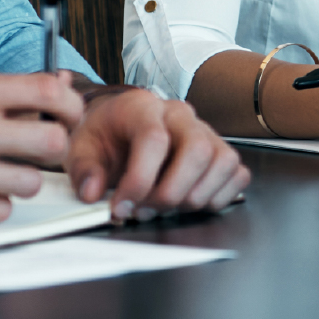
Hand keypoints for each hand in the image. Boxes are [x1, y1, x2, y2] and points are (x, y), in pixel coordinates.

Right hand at [0, 71, 82, 229]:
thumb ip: (2, 93)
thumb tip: (60, 85)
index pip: (49, 92)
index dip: (71, 107)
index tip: (70, 118)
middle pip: (52, 141)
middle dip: (49, 151)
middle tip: (33, 153)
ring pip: (31, 182)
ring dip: (17, 182)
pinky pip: (1, 211)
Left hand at [68, 86, 251, 221]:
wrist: (117, 130)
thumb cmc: (104, 138)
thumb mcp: (80, 148)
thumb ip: (84, 170)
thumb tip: (92, 193)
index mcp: (144, 107)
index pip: (155, 139)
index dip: (139, 181)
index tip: (120, 208)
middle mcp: (181, 115)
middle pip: (198, 149)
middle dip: (172, 192)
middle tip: (145, 211)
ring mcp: (206, 131)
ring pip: (223, 162)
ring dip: (196, 196)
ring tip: (165, 208)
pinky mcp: (220, 151)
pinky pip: (238, 173)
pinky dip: (219, 196)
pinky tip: (189, 202)